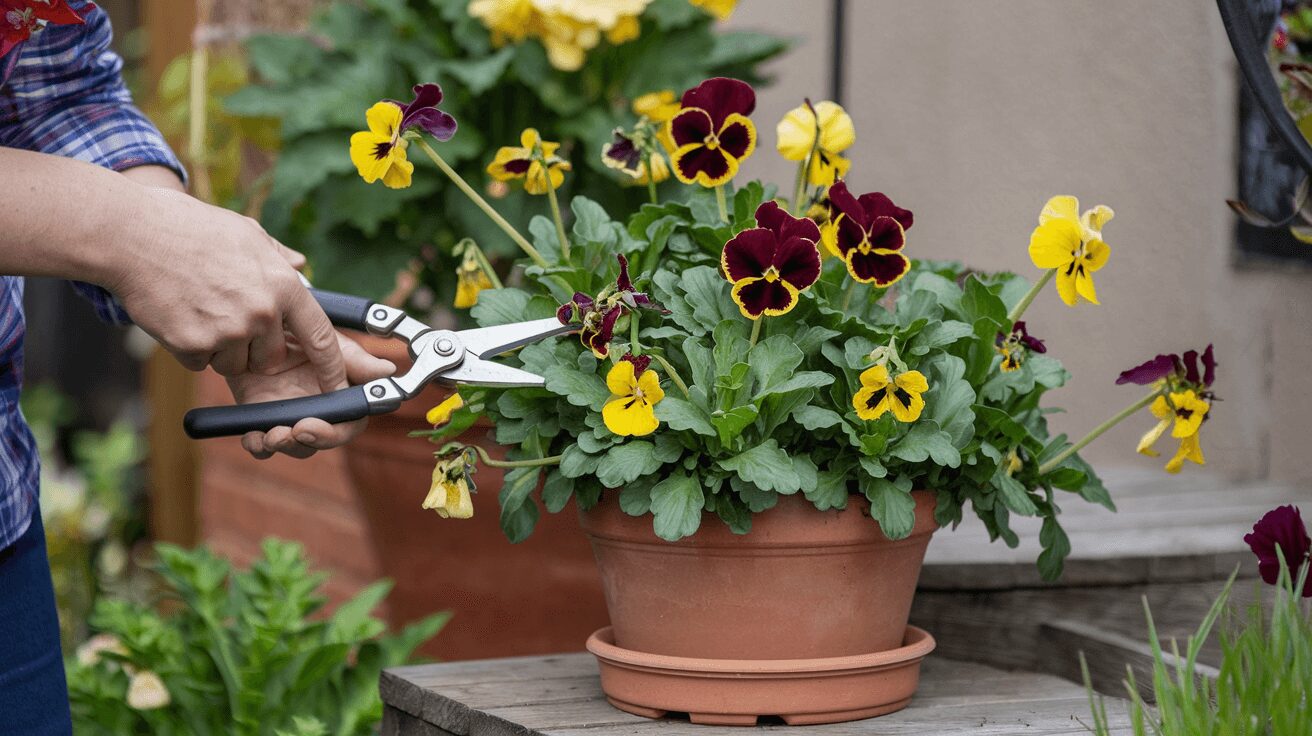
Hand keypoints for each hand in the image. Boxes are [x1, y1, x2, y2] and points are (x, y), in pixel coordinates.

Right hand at [109, 186, 342, 387]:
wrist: (132, 235)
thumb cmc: (190, 228)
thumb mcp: (246, 233)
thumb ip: (278, 256)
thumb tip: (302, 266)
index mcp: (283, 285)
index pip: (321, 336)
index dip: (331, 365)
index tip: (337, 385)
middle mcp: (261, 313)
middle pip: (271, 358)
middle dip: (255, 347)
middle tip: (228, 316)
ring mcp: (227, 331)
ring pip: (234, 364)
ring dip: (220, 348)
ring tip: (200, 308)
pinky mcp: (193, 345)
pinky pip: (201, 362)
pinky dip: (190, 347)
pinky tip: (179, 315)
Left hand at [229, 333, 395, 458]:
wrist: (253, 324)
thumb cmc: (295, 326)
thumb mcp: (323, 337)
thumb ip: (353, 358)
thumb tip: (388, 371)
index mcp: (341, 390)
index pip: (351, 421)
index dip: (338, 431)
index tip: (313, 426)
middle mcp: (319, 406)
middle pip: (325, 438)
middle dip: (312, 440)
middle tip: (295, 432)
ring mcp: (291, 414)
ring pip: (295, 445)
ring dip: (284, 445)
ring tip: (270, 435)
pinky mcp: (262, 417)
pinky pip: (261, 443)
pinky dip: (257, 445)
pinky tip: (252, 436)